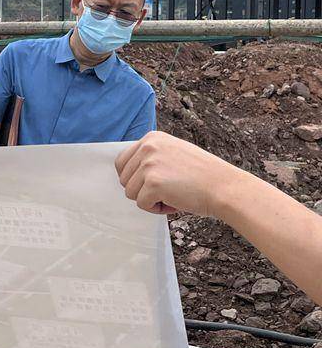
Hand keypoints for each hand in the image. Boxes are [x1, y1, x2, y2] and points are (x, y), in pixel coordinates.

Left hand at [115, 131, 235, 217]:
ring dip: (150, 200)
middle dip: (142, 190)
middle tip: (167, 191)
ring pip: (130, 193)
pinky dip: (156, 209)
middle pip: (124, 179)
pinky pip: (141, 204)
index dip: (133, 178)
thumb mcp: (173, 153)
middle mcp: (147, 147)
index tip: (152, 184)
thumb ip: (152, 157)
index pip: (121, 162)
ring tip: (173, 195)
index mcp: (151, 138)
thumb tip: (128, 170)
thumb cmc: (202, 176)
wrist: (225, 187)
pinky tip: (175, 202)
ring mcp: (149, 164)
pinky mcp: (152, 183)